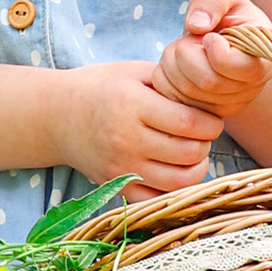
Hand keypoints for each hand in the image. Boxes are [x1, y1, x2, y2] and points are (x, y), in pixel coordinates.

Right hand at [51, 55, 217, 194]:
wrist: (58, 116)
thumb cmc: (102, 88)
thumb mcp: (135, 73)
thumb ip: (172, 82)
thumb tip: (211, 98)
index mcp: (131, 105)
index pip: (190, 122)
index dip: (212, 123)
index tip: (213, 119)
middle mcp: (126, 139)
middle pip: (190, 153)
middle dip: (206, 144)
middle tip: (204, 136)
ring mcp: (120, 168)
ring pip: (180, 181)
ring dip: (196, 168)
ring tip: (193, 154)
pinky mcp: (116, 187)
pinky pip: (159, 198)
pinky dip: (174, 188)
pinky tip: (174, 170)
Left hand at [151, 0, 271, 159]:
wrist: (223, 42)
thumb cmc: (225, 15)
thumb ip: (212, 0)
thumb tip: (197, 26)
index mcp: (263, 58)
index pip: (233, 66)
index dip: (213, 49)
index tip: (210, 36)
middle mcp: (251, 88)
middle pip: (207, 81)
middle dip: (186, 53)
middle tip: (190, 40)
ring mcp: (229, 106)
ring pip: (186, 92)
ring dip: (173, 64)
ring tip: (184, 50)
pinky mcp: (206, 114)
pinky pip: (173, 100)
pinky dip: (166, 79)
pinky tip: (176, 67)